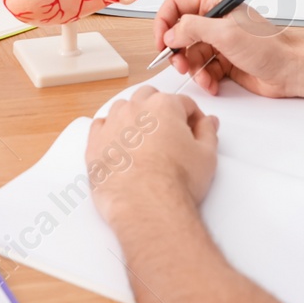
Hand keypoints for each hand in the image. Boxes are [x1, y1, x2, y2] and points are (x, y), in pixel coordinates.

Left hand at [87, 87, 217, 227]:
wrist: (148, 205)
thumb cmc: (176, 182)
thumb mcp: (206, 156)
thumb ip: (207, 132)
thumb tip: (208, 122)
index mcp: (164, 106)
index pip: (183, 102)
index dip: (192, 117)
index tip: (194, 130)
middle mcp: (135, 109)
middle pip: (149, 97)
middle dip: (161, 110)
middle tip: (169, 132)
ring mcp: (112, 124)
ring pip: (122, 108)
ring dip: (133, 117)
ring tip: (144, 139)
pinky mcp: (95, 143)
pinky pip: (100, 126)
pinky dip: (110, 131)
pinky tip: (120, 145)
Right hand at [153, 0, 303, 97]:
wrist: (290, 70)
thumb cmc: (269, 47)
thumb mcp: (226, 32)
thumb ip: (193, 28)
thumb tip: (171, 33)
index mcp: (215, 4)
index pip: (176, 6)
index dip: (164, 23)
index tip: (162, 42)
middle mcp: (215, 21)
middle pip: (180, 34)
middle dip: (178, 52)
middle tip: (181, 65)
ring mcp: (219, 42)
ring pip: (189, 55)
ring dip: (193, 69)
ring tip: (203, 77)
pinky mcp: (223, 62)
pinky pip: (202, 70)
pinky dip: (204, 79)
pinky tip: (213, 83)